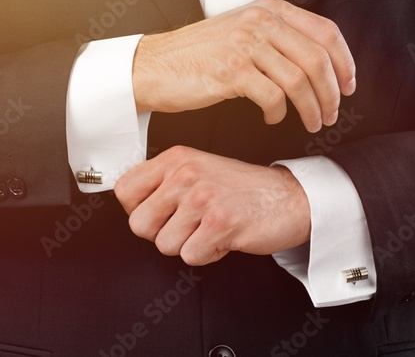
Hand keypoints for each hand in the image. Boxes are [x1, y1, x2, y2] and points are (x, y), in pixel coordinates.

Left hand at [114, 146, 310, 265]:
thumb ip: (163, 181)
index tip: (157, 212)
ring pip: (164, 245)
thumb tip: (130, 205)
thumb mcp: (196, 169)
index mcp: (175, 158)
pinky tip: (222, 237)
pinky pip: (191, 256)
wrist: (290, 198)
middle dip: (161, 233)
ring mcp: (202, 198)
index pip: (124, 190)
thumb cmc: (241, 188)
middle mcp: (185, 174)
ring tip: (208, 228)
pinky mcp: (220, 223)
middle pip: (139, 224)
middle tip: (187, 226)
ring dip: (187, 245)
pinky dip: (207, 254)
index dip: (136, 209)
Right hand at [132, 0, 355, 132]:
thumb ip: (275, 35)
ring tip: (312, 122)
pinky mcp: (231, 70)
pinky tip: (272, 117)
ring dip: (312, 108)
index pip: (325, 31)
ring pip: (299, 80)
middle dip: (332, 92)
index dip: (345, 61)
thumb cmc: (195, 55)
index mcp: (267, 9)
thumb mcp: (239, 30)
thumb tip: (318, 62)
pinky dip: (279, 113)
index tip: (348, 84)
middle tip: (332, 112)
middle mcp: (258, 21)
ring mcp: (244, 44)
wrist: (153, 66)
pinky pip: (273, 97)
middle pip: (317, 58)